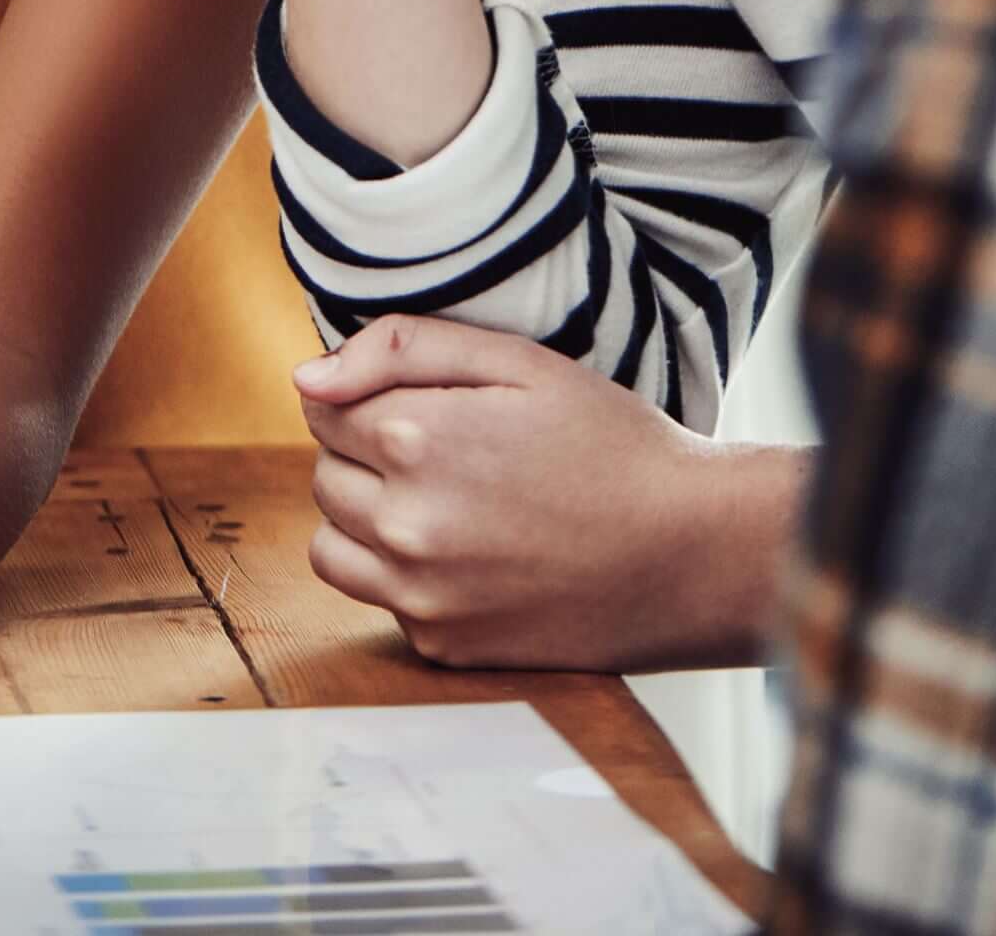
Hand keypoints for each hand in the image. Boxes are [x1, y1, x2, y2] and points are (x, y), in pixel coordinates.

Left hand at [294, 316, 798, 669]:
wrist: (688, 552)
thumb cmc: (610, 443)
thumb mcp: (517, 361)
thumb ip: (401, 350)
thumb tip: (307, 376)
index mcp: (414, 439)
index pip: (322, 408)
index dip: (365, 397)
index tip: (420, 404)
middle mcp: (404, 524)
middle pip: (323, 476)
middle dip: (362, 455)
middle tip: (442, 451)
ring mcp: (421, 595)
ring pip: (330, 546)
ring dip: (362, 519)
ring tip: (437, 502)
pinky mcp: (445, 645)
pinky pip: (380, 601)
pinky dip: (404, 577)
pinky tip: (469, 555)